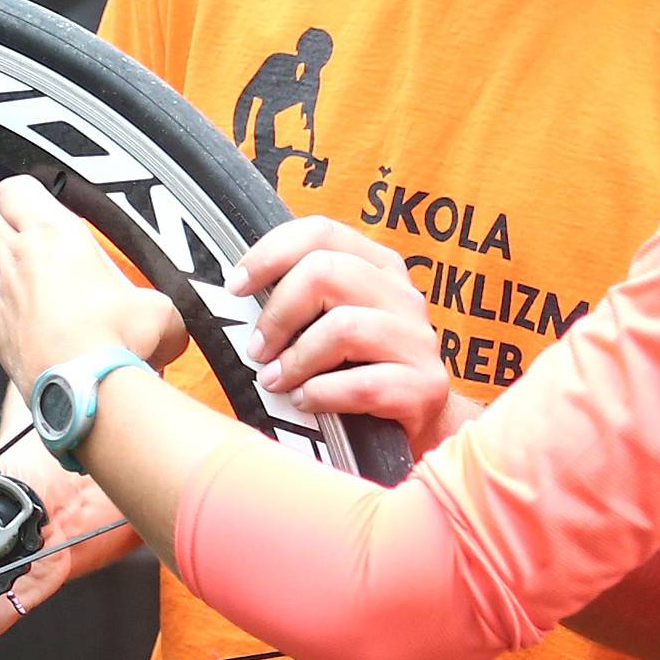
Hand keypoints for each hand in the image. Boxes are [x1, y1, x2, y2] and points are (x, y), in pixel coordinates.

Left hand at [0, 176, 185, 393]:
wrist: (91, 390)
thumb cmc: (120, 344)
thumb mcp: (158, 308)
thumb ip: (157, 301)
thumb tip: (166, 320)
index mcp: (54, 235)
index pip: (15, 189)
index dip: (27, 196)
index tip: (45, 208)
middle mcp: (18, 259)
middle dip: (12, 224)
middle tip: (40, 243)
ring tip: (14, 270)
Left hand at [227, 217, 454, 452]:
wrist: (414, 427)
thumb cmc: (357, 372)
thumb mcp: (330, 325)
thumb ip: (300, 301)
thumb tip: (234, 291)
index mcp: (378, 267)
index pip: (320, 232)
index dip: (269, 255)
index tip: (236, 288)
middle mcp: (403, 295)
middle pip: (326, 272)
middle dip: (278, 314)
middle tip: (257, 350)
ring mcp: (418, 340)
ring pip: (344, 328)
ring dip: (296, 360)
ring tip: (275, 382)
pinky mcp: (425, 387)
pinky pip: (363, 384)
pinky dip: (322, 394)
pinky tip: (305, 402)